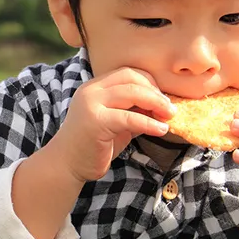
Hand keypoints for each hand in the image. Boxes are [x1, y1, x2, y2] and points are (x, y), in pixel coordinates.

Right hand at [51, 67, 174, 182]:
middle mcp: (91, 91)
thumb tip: (163, 107)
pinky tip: (161, 130)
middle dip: (155, 92)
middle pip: (131, 78)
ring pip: (132, 93)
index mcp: (95, 87)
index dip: (150, 83)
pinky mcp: (96, 121)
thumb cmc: (93, 146)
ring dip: (156, 103)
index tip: (163, 99)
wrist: (67, 165)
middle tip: (171, 109)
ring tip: (170, 117)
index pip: (128, 73)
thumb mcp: (118, 123)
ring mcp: (91, 104)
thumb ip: (135, 112)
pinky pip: (130, 118)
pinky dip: (149, 123)